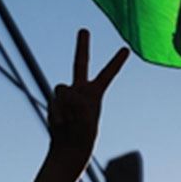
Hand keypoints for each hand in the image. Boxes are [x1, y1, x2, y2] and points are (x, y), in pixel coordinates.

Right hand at [47, 29, 127, 153]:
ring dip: (66, 107)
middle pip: (80, 63)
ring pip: (62, 89)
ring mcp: (65, 95)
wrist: (68, 151)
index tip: (126, 49)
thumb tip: (60, 90)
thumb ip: (74, 95)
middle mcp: (80, 90)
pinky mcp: (54, 102)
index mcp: (95, 94)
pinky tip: (62, 124)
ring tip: (71, 122)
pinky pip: (54, 100)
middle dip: (82, 46)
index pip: (108, 74)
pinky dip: (58, 112)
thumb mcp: (85, 113)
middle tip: (84, 30)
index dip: (116, 62)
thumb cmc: (83, 134)